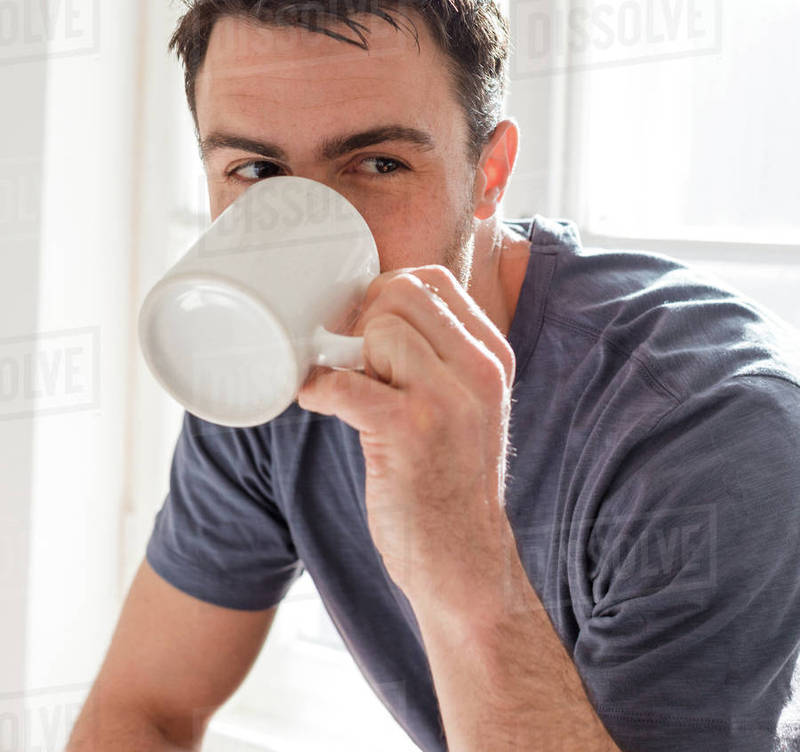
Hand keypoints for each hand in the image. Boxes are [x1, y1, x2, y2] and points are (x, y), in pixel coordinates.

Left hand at [296, 266, 515, 601]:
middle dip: (362, 318)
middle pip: (401, 293)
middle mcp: (478, 370)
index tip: (365, 325)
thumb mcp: (468, 405)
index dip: (386, 291)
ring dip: (345, 354)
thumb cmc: (451, 481)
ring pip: (378, 329)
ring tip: (343, 387)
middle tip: (349, 358)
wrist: (466, 564)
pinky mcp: (410, 433)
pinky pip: (346, 383)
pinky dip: (318, 388)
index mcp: (492, 356)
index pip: (433, 280)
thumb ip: (438, 357)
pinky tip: (315, 400)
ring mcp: (447, 401)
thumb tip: (370, 311)